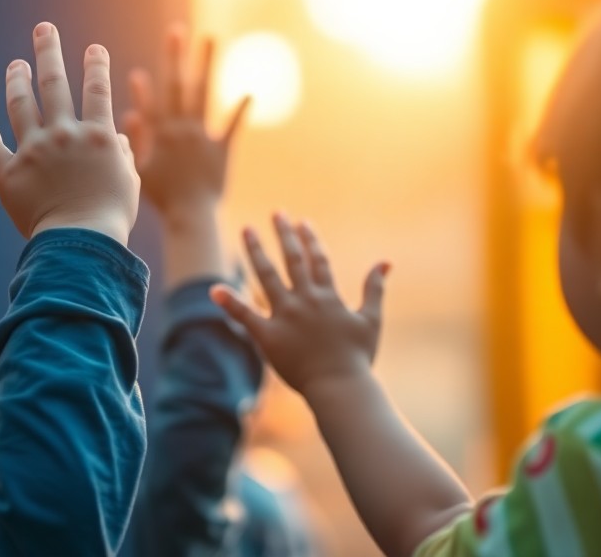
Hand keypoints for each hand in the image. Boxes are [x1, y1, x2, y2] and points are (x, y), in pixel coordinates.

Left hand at [0, 22, 139, 245]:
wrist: (79, 244)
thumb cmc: (111, 216)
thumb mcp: (130, 180)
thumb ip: (123, 154)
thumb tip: (117, 139)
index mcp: (97, 136)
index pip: (97, 89)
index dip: (96, 65)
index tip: (93, 48)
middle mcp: (63, 135)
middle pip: (53, 83)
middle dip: (48, 51)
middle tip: (43, 29)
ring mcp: (33, 152)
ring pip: (20, 106)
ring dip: (16, 81)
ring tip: (15, 65)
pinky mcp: (9, 173)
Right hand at [123, 28, 249, 224]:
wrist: (190, 216)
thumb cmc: (161, 197)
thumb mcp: (139, 168)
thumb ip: (137, 137)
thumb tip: (129, 110)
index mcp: (160, 135)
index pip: (153, 99)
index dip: (150, 75)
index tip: (138, 62)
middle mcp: (181, 130)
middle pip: (179, 86)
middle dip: (176, 56)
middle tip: (178, 30)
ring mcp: (203, 138)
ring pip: (204, 95)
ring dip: (207, 65)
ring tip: (211, 39)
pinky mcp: (222, 151)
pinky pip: (231, 128)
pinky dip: (239, 111)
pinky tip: (249, 92)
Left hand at [211, 214, 390, 392]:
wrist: (340, 387)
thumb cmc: (358, 357)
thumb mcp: (371, 320)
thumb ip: (375, 288)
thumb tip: (385, 261)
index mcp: (328, 297)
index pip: (317, 260)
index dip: (309, 239)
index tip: (302, 222)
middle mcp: (305, 300)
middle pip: (292, 260)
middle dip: (283, 234)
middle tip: (276, 213)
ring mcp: (285, 316)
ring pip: (266, 276)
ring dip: (256, 251)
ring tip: (247, 230)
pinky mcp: (268, 336)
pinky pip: (245, 316)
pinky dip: (230, 302)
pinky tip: (215, 289)